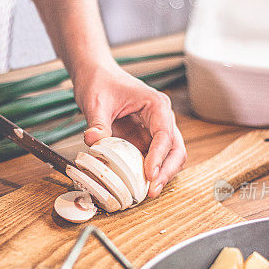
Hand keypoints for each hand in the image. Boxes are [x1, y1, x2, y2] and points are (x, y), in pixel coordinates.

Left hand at [73, 64, 186, 196]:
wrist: (96, 76)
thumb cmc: (100, 83)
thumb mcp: (95, 102)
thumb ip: (97, 122)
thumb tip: (93, 140)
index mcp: (156, 105)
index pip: (165, 134)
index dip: (159, 156)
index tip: (149, 174)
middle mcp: (161, 118)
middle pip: (176, 149)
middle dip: (167, 171)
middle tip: (152, 190)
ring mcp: (155, 130)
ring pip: (170, 157)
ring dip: (162, 174)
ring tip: (148, 191)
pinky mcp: (145, 140)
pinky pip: (154, 159)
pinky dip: (150, 173)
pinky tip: (140, 185)